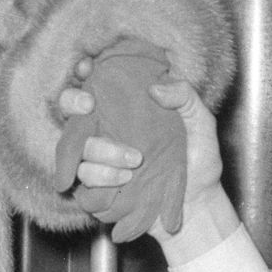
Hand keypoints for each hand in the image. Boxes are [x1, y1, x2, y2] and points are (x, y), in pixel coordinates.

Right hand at [57, 66, 236, 261]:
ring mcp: (98, 162)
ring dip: (103, 153)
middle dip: (73, 103)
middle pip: (69, 111)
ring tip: (135, 160)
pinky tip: (125, 181)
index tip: (87, 67)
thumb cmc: (199, 159)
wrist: (199, 203)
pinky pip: (83, 183)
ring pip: (79, 150)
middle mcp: (106, 132)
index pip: (95, 83)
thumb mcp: (201, 123)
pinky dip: (102, 180)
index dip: (83, 72)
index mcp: (126, 110)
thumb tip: (155, 88)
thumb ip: (185, 97)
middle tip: (90, 105)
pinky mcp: (97, 191)